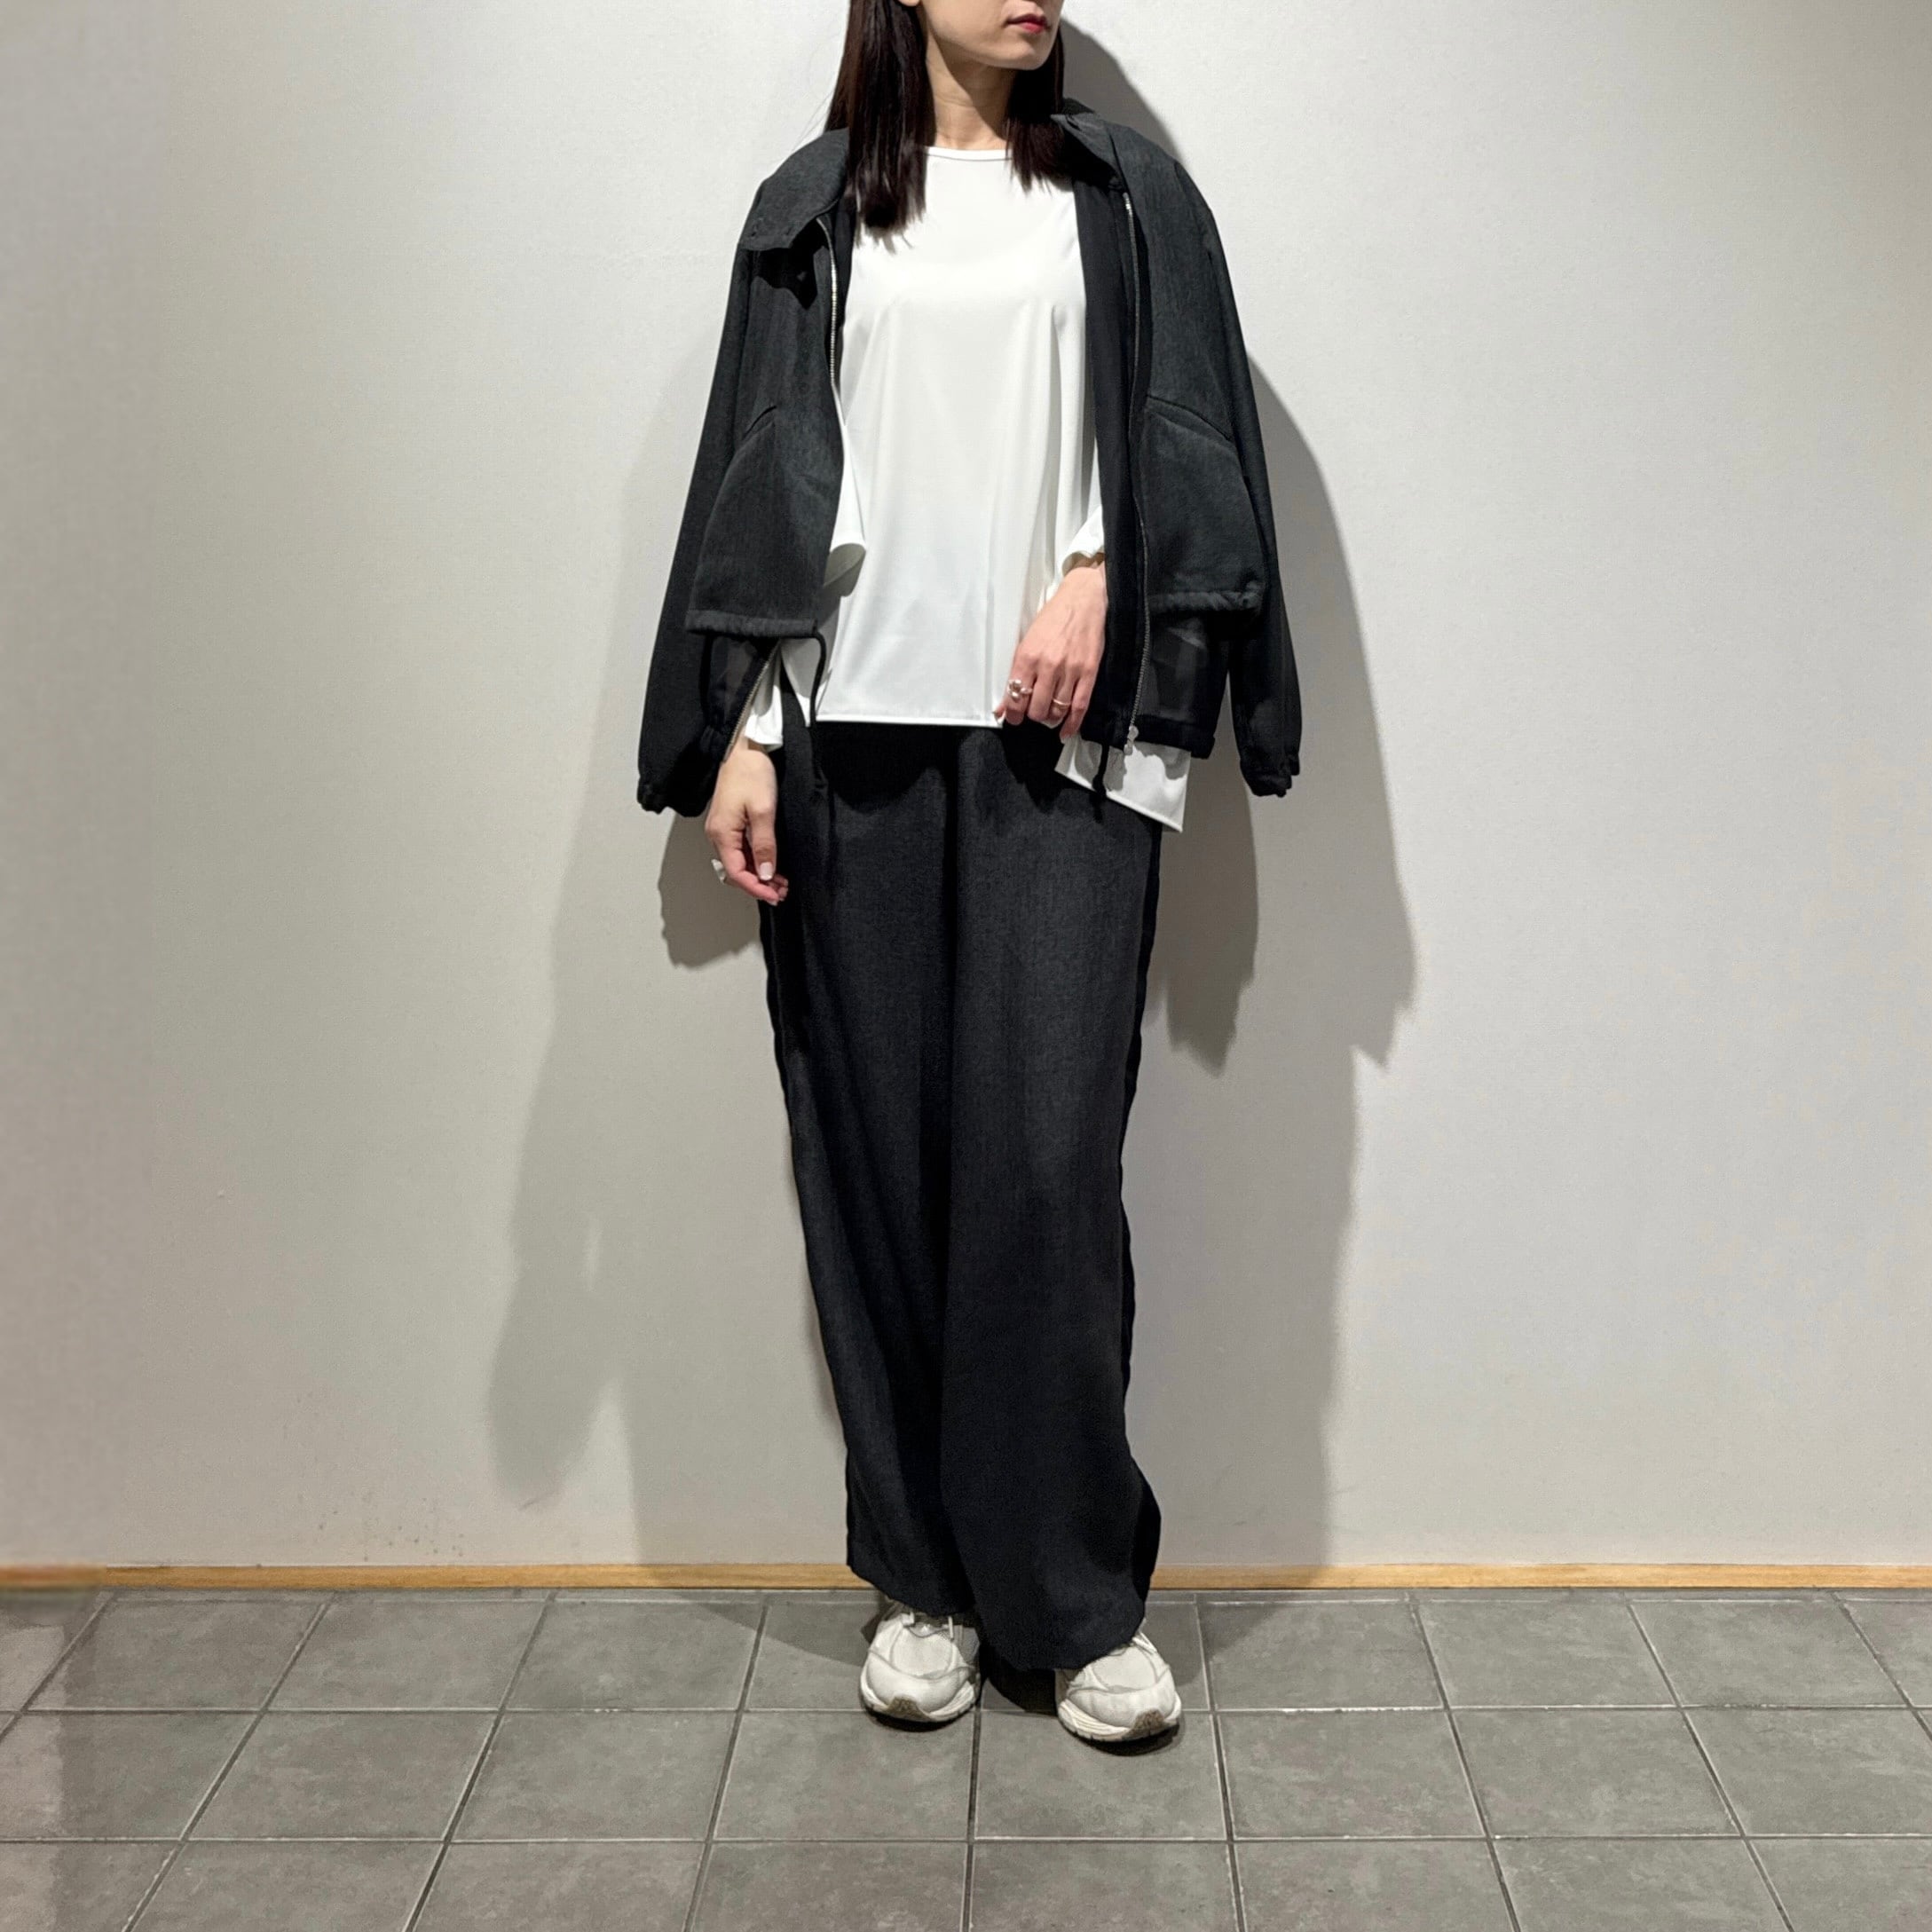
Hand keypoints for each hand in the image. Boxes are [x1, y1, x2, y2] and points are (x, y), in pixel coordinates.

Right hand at [706, 736, 787, 903]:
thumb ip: (764, 845)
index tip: (775, 896)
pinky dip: (756, 861)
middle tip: (781, 892)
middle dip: (758, 885)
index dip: (756, 888)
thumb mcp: (763, 811)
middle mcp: (718, 833)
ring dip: (758, 874)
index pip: (736, 873)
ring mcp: (723, 828)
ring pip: (739, 862)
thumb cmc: (750, 772)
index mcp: (721, 833)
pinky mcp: (731, 822)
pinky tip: (770, 863)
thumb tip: (765, 873)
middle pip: (735, 871)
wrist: (744, 747)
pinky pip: (740, 850)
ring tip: (779, 882)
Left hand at [993, 558, 1106, 738]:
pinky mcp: (1088, 673)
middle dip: (1031, 716)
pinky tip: (1064, 731)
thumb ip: (1015, 674)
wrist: (1083, 601)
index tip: (1013, 717)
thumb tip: (1003, 706)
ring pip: (1056, 710)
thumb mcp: (1026, 641)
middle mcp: (1048, 666)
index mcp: (1028, 656)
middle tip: (1031, 714)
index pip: (1015, 696)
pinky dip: (1071, 724)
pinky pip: (1079, 707)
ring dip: (1049, 717)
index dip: (1012, 713)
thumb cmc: (1053, 618)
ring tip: (1047, 714)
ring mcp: (1070, 671)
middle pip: (1035, 709)